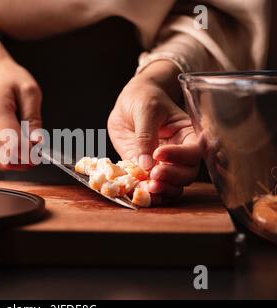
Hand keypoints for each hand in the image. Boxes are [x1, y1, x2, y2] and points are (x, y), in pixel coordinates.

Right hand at [0, 26, 41, 170]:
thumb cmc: (9, 80)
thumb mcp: (30, 92)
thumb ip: (34, 119)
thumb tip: (38, 143)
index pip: (12, 144)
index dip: (30, 153)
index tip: (41, 151)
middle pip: (6, 157)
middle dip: (25, 158)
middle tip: (37, 148)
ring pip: (1, 162)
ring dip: (18, 158)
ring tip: (26, 141)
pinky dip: (9, 157)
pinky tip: (15, 143)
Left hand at [108, 61, 200, 202]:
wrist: (129, 102)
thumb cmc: (143, 98)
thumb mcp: (146, 109)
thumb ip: (146, 135)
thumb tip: (146, 163)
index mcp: (188, 134)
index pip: (193, 151)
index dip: (179, 156)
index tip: (158, 153)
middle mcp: (180, 152)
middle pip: (187, 173)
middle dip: (172, 177)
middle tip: (154, 175)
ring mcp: (164, 164)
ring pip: (174, 185)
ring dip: (163, 190)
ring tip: (148, 188)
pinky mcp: (148, 171)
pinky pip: (154, 188)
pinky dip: (149, 194)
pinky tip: (141, 193)